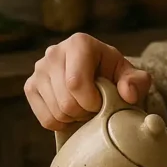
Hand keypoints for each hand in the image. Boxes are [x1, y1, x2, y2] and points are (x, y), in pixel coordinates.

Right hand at [24, 33, 151, 130]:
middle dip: (85, 112)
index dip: (91, 101)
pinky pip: (45, 118)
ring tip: (85, 107)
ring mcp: (39, 70)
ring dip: (75, 118)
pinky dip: (62, 123)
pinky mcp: (30, 86)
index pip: (75, 83)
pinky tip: (72, 112)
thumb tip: (127, 94)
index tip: (102, 103)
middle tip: (95, 107)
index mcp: (79, 43)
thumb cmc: (115, 76)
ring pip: (56, 112)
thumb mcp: (132, 76)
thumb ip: (137, 82)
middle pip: (66, 101)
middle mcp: (54, 52)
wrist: (98, 77)